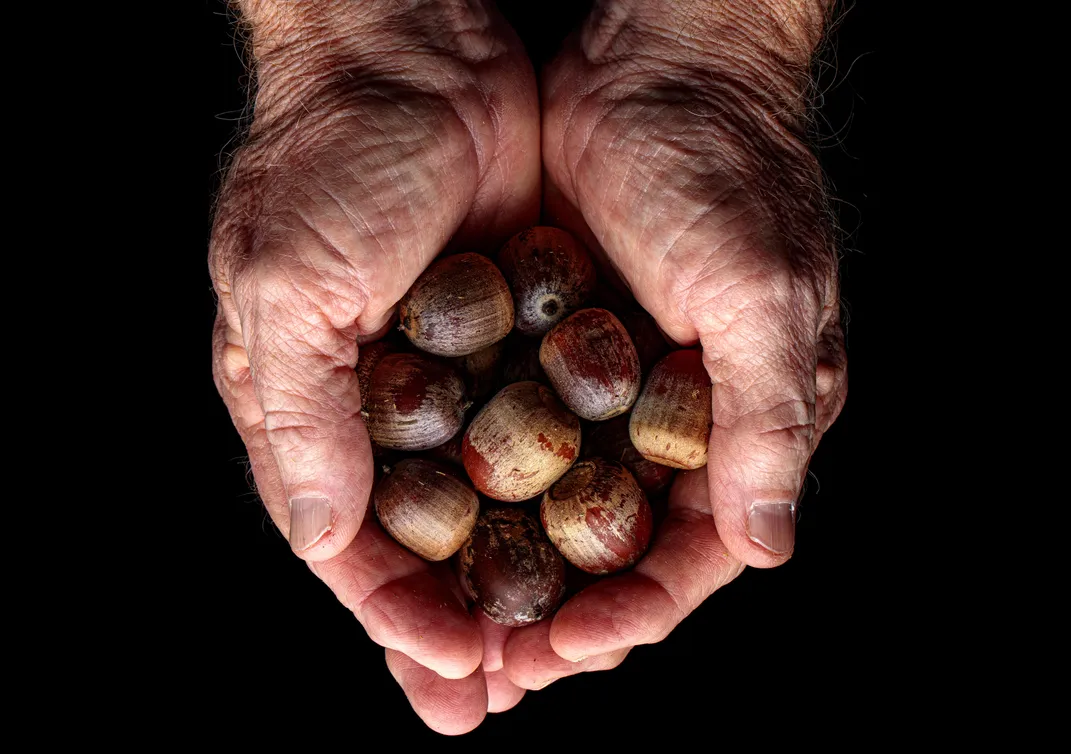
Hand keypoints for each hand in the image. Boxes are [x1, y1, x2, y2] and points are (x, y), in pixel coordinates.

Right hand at [209, 0, 539, 732]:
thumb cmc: (329, 160)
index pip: (350, 543)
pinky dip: (571, 491)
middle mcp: (386, 406)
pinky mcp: (525, 337)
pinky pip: (553, 433)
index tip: (450, 677)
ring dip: (521, 578)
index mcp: (312, 408)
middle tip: (500, 701)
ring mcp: (461, 375)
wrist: (413, 50)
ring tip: (562, 651)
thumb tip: (319, 539)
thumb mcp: (287, 287)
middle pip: (425, 544)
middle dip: (459, 623)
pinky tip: (607, 541)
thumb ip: (298, 418)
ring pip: (493, 506)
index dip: (396, 616)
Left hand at [499, 0, 847, 689]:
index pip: (692, 553)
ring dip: (504, 572)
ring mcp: (603, 391)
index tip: (565, 649)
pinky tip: (421, 526)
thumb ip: (767, 420)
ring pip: (549, 511)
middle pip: (611, 552)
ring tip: (445, 629)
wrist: (652, 66)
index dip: (633, 612)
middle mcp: (671, 423)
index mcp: (742, 424)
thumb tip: (769, 546)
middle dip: (555, 617)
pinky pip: (504, 440)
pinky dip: (470, 489)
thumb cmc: (723, 170)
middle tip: (489, 674)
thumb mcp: (761, 292)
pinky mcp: (544, 351)